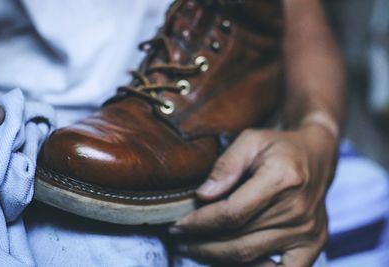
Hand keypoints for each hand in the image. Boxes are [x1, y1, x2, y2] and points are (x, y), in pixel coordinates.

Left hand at [170, 125, 337, 265]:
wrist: (317, 156)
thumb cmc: (279, 147)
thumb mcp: (250, 140)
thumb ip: (226, 165)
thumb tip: (203, 195)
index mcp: (282, 178)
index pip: (232, 213)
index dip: (200, 223)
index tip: (178, 225)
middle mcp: (298, 210)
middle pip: (239, 240)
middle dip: (202, 244)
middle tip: (179, 240)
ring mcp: (308, 231)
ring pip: (252, 257)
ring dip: (218, 257)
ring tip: (195, 249)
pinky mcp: (314, 244)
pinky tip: (232, 263)